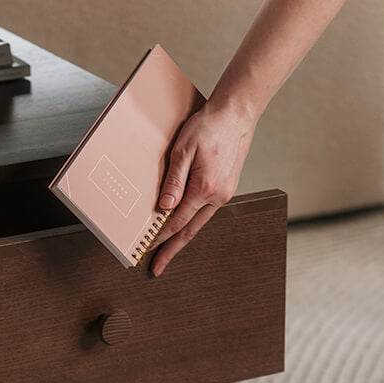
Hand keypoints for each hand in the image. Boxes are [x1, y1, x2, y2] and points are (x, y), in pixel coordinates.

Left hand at [150, 101, 256, 275]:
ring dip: (182, 237)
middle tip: (157, 268)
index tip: (147, 250)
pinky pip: (205, 211)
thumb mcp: (183, 151)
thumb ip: (173, 181)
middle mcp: (218, 196)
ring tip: (167, 251)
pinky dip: (192, 222)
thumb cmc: (208, 127)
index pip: (177, 222)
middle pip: (190, 231)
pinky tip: (182, 225)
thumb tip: (164, 208)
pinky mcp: (226, 188)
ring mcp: (224, 193)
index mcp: (205, 188)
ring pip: (198, 223)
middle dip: (172, 250)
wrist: (236, 115)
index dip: (161, 238)